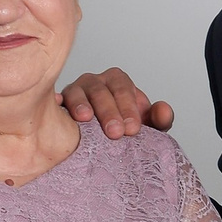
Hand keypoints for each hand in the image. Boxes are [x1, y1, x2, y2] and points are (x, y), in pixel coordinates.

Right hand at [58, 67, 173, 136]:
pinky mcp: (59, 105)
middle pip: (100, 90)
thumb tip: (164, 111)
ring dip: (81, 104)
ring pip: (77, 92)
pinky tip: (57, 107)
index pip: (123, 88)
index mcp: (117, 82)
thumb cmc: (124, 127)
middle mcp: (95, 83)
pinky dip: (56, 103)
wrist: (104, 139)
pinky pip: (56, 101)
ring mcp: (75, 92)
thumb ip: (158, 119)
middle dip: (109, 111)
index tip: (133, 129)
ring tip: (86, 118)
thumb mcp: (145, 125)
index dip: (128, 107)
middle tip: (116, 133)